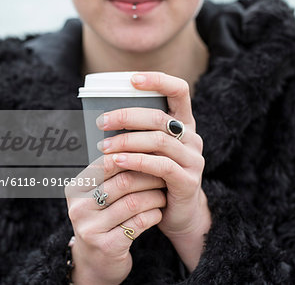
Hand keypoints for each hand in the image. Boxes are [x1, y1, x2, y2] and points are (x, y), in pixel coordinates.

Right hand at [65, 154, 166, 284]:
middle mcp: (79, 207)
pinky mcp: (106, 246)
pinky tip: (158, 213)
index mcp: (76, 188)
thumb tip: (141, 140)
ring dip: (155, 196)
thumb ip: (113, 171)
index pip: (107, 162)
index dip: (134, 157)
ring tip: (163, 194)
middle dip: (149, 176)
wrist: (97, 260)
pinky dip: (154, 215)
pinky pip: (139, 223)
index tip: (153, 155)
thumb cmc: (104, 218)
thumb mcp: (100, 194)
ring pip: (134, 202)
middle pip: (124, 181)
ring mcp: (90, 228)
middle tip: (165, 174)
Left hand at [96, 72, 211, 270]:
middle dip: (127, 116)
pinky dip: (137, 161)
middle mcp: (192, 137)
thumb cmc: (155, 177)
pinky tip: (118, 161)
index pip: (179, 90)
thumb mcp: (148, 151)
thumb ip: (136, 134)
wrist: (177, 214)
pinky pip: (162, 166)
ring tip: (104, 147)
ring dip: (127, 141)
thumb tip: (101, 119)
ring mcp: (193, 159)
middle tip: (101, 122)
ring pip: (159, 141)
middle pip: (160, 117)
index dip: (158, 80)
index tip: (132, 80)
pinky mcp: (188, 181)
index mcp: (183, 124)